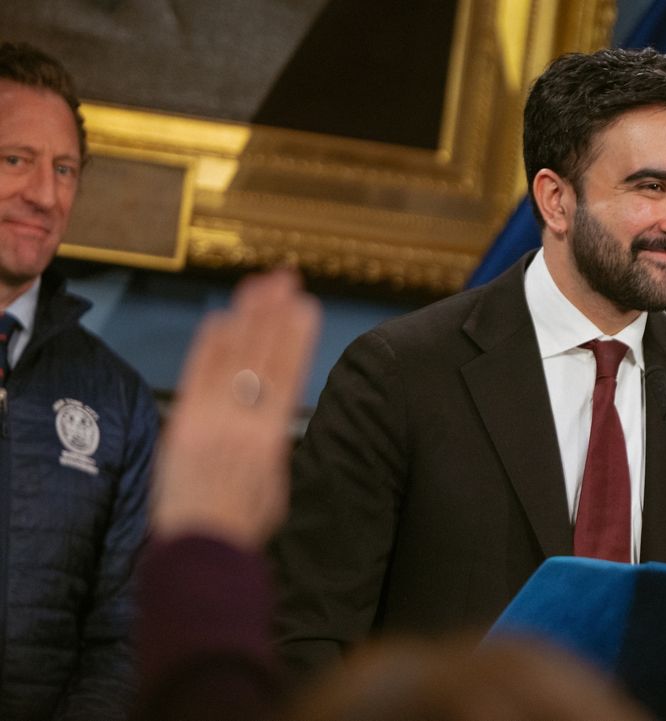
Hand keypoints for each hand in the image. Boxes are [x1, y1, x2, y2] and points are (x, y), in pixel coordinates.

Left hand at [150, 270, 319, 548]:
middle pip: (260, 354)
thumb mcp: (278, 487)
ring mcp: (207, 420)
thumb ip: (276, 446)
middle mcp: (239, 423)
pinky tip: (222, 318)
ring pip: (229, 356)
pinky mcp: (181, 423)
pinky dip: (210, 344)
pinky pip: (196, 374)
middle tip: (284, 278)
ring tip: (258, 285)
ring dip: (245, 316)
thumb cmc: (245, 525)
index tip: (305, 306)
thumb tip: (275, 416)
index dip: (295, 336)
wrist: (198, 549)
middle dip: (273, 312)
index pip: (287, 374)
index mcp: (270, 440)